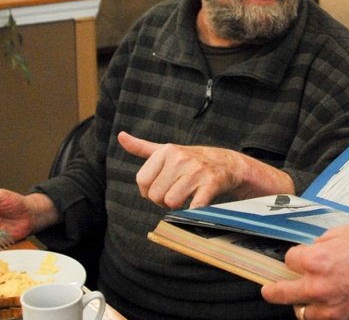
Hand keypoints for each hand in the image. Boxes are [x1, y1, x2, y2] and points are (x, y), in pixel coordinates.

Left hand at [118, 131, 293, 208]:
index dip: (150, 191)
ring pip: (171, 203)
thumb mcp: (167, 152)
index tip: (163, 187)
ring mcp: (196, 171)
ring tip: (188, 195)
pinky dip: (193, 211)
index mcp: (167, 150)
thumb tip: (121, 137)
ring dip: (178, 206)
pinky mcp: (210, 184)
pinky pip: (192, 207)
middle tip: (178, 191)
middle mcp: (181, 158)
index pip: (142, 181)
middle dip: (164, 200)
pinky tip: (198, 202)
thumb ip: (142, 148)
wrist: (228, 164)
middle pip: (155, 195)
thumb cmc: (193, 161)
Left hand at [262, 220, 348, 319]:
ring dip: (302, 305)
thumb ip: (331, 238)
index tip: (298, 258)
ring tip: (303, 301)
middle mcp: (318, 286)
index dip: (295, 257)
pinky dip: (322, 315)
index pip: (290, 259)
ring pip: (302, 312)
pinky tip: (326, 308)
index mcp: (318, 258)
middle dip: (275, 290)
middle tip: (269, 290)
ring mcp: (331, 308)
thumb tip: (320, 245)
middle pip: (283, 292)